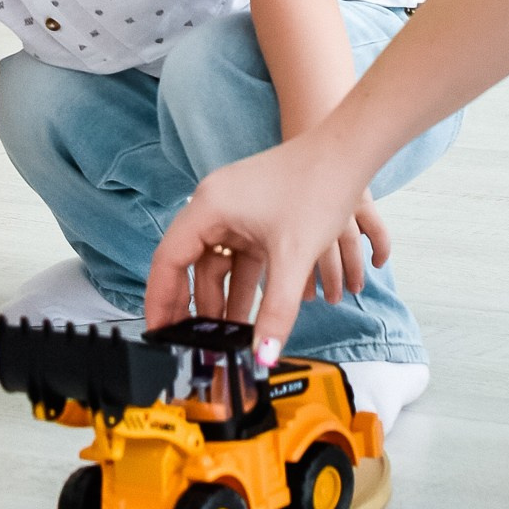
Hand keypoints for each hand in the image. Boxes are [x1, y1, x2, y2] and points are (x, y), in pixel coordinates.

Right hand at [141, 134, 391, 355]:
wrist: (349, 153)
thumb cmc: (319, 186)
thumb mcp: (294, 256)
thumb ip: (276, 311)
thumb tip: (264, 354)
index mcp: (209, 207)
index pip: (168, 260)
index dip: (161, 300)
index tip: (159, 332)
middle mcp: (214, 206)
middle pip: (188, 265)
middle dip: (192, 306)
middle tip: (189, 344)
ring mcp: (234, 211)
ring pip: (216, 265)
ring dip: (222, 300)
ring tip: (225, 339)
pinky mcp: (254, 217)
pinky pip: (237, 258)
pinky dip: (242, 286)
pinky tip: (248, 315)